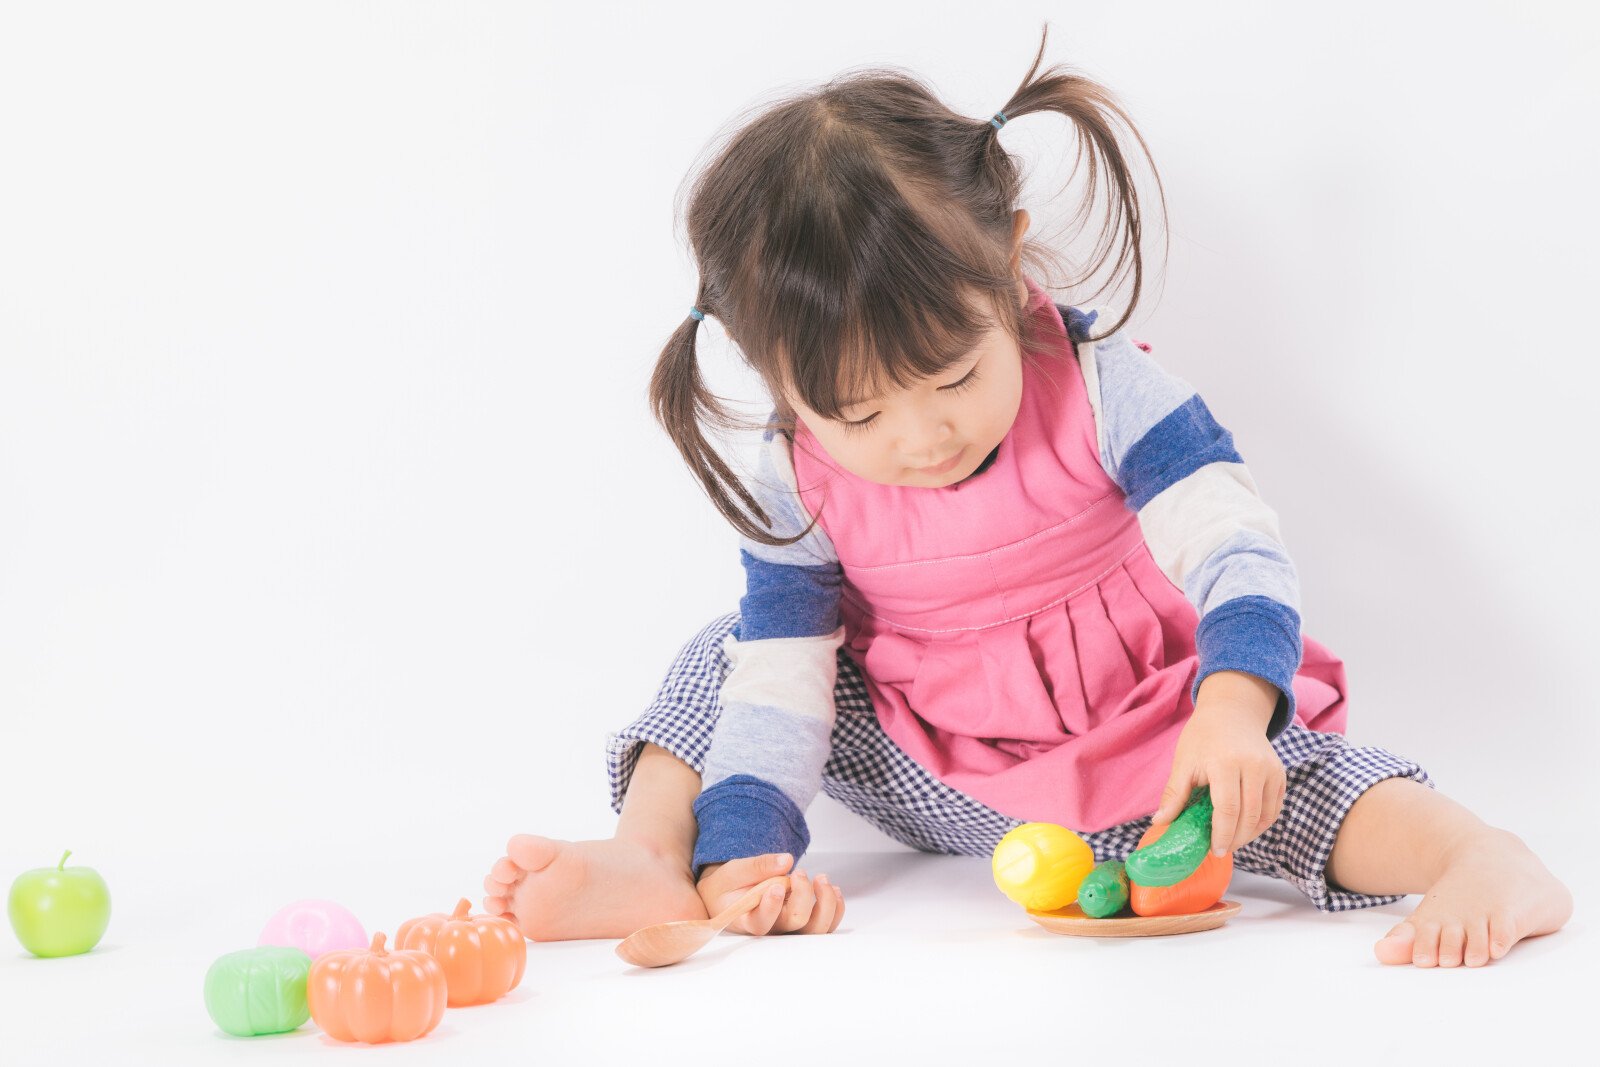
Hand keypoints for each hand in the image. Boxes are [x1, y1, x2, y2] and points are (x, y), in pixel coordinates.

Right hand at [696, 853, 844, 935]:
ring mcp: (788, 928)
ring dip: (826, 903)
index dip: (772, 907)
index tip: (777, 886)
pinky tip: (833, 889)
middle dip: (804, 895)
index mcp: (746, 919)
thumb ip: (758, 866)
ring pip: (815, 929)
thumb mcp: (735, 871)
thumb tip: (786, 860)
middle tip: (798, 872)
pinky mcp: (802, 924)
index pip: (761, 922)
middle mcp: (771, 928)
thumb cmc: (729, 887)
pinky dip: (835, 908)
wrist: (729, 898)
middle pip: (795, 922)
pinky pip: (826, 925)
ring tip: (821, 878)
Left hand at [1150, 682, 1286, 857]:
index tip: (1215, 850)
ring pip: (1265, 816)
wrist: (1232, 712)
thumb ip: (1174, 794)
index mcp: (1226, 763)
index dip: (1222, 834)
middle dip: (1235, 839)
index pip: (1227, 809)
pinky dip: (1261, 823)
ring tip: (1230, 841)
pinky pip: (1274, 808)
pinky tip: (1245, 828)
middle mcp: (1254, 767)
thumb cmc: (1203, 737)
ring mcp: (1271, 771)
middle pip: (1248, 816)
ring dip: (1249, 834)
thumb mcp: (1184, 762)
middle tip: (1220, 850)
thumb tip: (1159, 823)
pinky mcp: (1280, 774)